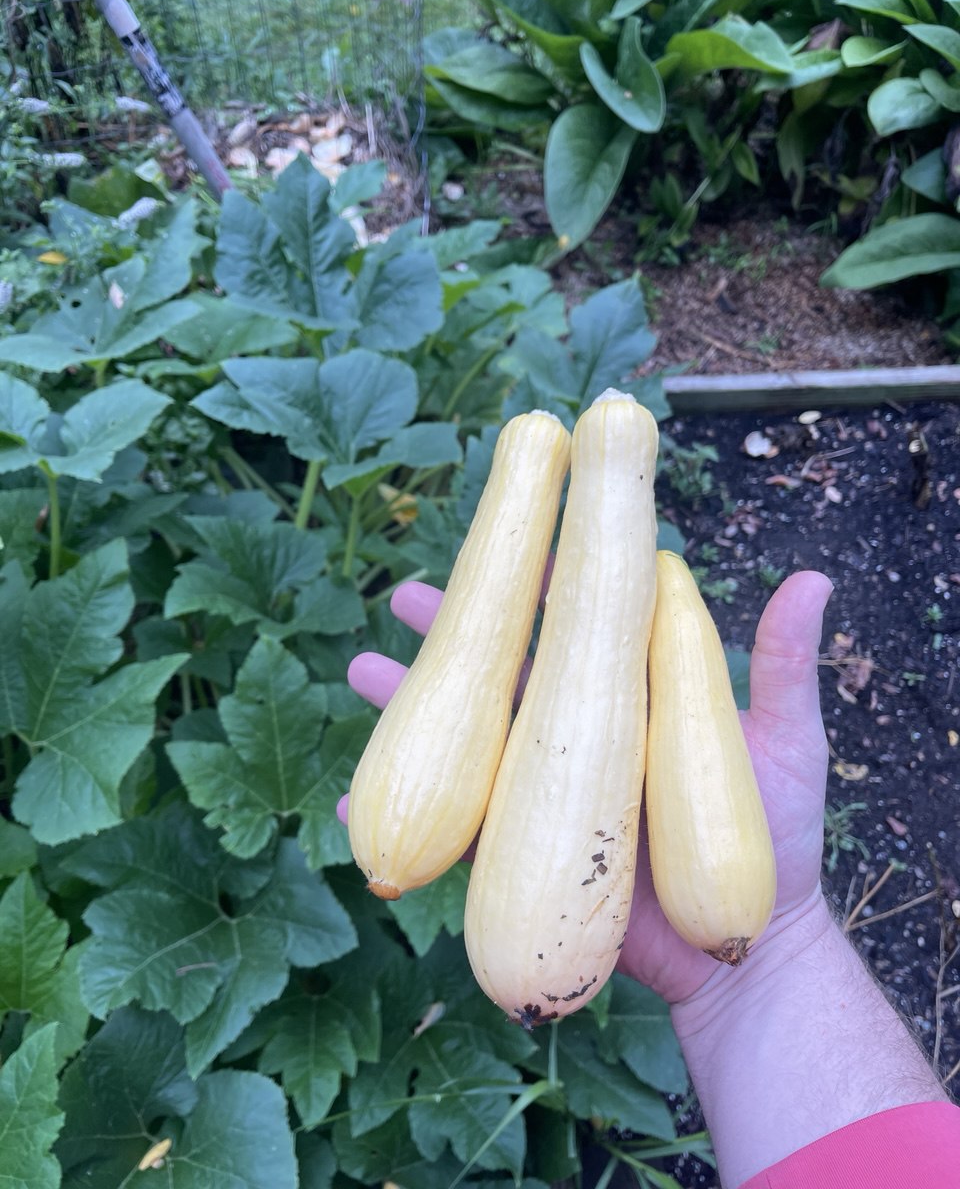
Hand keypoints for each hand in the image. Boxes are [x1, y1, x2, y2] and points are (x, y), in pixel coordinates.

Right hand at [345, 571, 833, 1007]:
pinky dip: (405, 805)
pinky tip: (349, 793)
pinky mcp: (525, 845)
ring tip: (360, 668)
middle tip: (406, 596)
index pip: (577, 619)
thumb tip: (813, 576)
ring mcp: (546, 786)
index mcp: (630, 691)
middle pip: (505, 665)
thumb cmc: (775, 838)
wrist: (745, 952)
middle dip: (457, 627)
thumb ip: (784, 665)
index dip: (543, 572)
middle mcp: (579, 729)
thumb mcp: (789, 743)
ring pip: (468, 730)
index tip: (515, 529)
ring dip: (411, 699)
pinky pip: (454, 819)